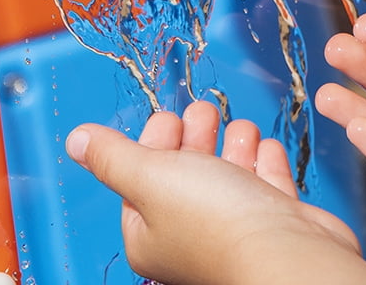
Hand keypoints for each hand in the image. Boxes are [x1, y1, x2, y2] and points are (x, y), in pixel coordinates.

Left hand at [66, 100, 365, 284]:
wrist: (288, 255)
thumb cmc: (217, 222)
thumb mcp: (150, 176)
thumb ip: (113, 156)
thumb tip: (77, 140)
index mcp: (150, 234)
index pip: (141, 181)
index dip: (153, 144)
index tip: (168, 119)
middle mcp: (190, 237)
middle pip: (187, 175)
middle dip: (195, 137)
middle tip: (204, 111)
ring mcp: (235, 232)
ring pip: (229, 177)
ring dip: (233, 144)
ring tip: (239, 126)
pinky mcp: (275, 224)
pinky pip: (266, 186)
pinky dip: (265, 163)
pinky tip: (265, 146)